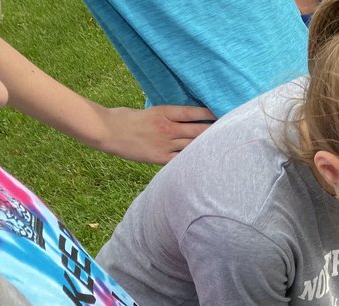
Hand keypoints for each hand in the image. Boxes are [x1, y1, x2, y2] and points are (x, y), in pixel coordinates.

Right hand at [97, 105, 214, 163]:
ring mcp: (165, 144)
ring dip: (208, 146)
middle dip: (215, 131)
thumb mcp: (149, 111)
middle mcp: (167, 128)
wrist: (107, 131)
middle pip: (198, 130)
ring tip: (225, 147)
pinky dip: (194, 159)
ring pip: (193, 146)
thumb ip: (166, 116)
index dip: (210, 113)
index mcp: (163, 112)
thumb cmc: (126, 118)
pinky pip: (182, 159)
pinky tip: (207, 161)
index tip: (223, 113)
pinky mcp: (161, 158)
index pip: (193, 112)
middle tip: (232, 131)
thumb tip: (184, 119)